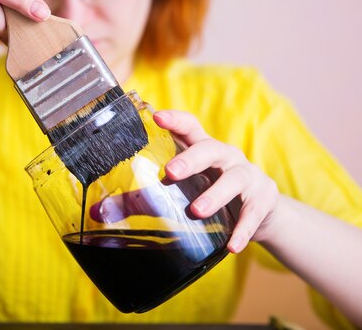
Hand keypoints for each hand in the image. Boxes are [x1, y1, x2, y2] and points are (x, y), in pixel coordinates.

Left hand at [153, 110, 279, 253]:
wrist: (260, 213)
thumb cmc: (210, 193)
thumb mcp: (182, 190)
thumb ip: (140, 200)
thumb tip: (98, 212)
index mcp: (203, 149)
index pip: (190, 126)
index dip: (175, 119)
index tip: (157, 116)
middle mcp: (226, 157)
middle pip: (210, 149)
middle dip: (191, 159)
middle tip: (171, 172)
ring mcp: (247, 176)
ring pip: (233, 179)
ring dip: (215, 195)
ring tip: (197, 210)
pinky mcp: (262, 200)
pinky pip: (253, 214)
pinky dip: (242, 230)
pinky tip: (231, 246)